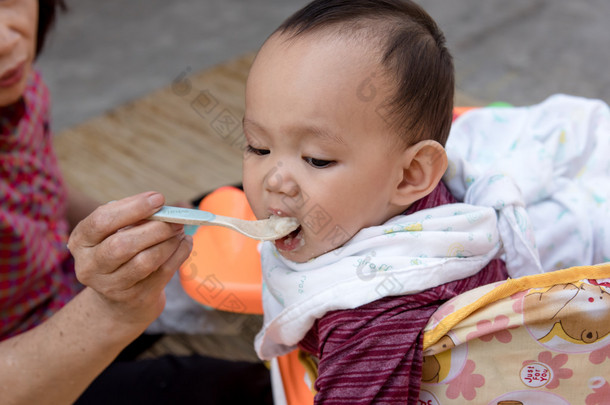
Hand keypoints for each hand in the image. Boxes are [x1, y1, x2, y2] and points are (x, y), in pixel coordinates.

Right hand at [67, 191, 192, 329]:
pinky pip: (163, 272)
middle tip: (175, 219)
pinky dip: (179, 254)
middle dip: (155, 228)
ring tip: (180, 230)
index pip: (102, 221)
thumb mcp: (117, 232)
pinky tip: (184, 243)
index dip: (133, 208)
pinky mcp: (136, 297)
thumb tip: (162, 206)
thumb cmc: (120, 252)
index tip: (158, 199)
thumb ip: (134, 217)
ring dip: (168, 242)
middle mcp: (90, 266)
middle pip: (122, 245)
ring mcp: (112, 286)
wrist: (120, 299)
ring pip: (145, 261)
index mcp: (81, 241)